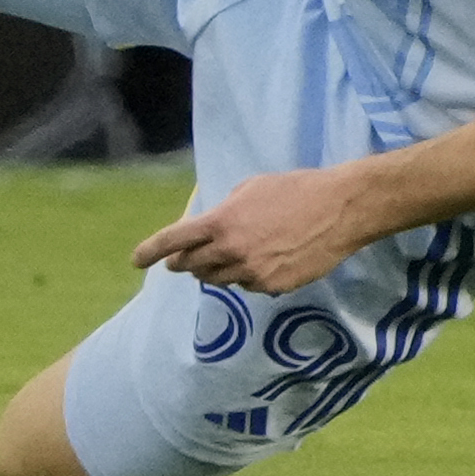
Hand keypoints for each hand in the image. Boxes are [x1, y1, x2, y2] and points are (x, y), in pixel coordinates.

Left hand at [131, 167, 371, 295]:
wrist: (338, 210)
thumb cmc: (294, 190)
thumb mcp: (250, 188)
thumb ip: (223, 210)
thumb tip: (208, 228)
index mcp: (222, 222)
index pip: (174, 240)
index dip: (151, 251)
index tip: (136, 260)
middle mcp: (232, 251)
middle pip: (193, 266)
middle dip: (184, 262)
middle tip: (182, 259)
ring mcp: (253, 273)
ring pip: (219, 280)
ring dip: (215, 270)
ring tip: (228, 255)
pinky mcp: (273, 287)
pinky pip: (249, 287)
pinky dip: (246, 277)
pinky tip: (263, 261)